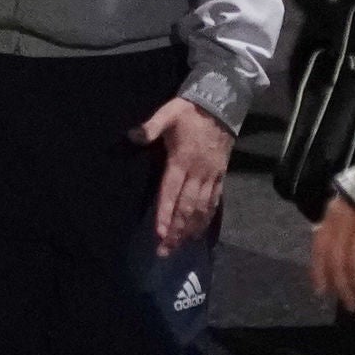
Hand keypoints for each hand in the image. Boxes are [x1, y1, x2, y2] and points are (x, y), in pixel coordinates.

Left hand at [133, 95, 233, 256]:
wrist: (222, 104)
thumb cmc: (190, 111)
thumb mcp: (169, 112)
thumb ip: (151, 126)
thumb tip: (132, 136)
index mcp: (181, 159)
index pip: (171, 192)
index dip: (165, 213)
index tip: (159, 233)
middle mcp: (197, 172)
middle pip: (186, 207)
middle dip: (176, 231)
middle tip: (165, 251)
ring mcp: (211, 176)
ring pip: (200, 208)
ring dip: (190, 229)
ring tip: (180, 247)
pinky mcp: (221, 176)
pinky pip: (214, 201)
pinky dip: (206, 219)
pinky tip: (199, 232)